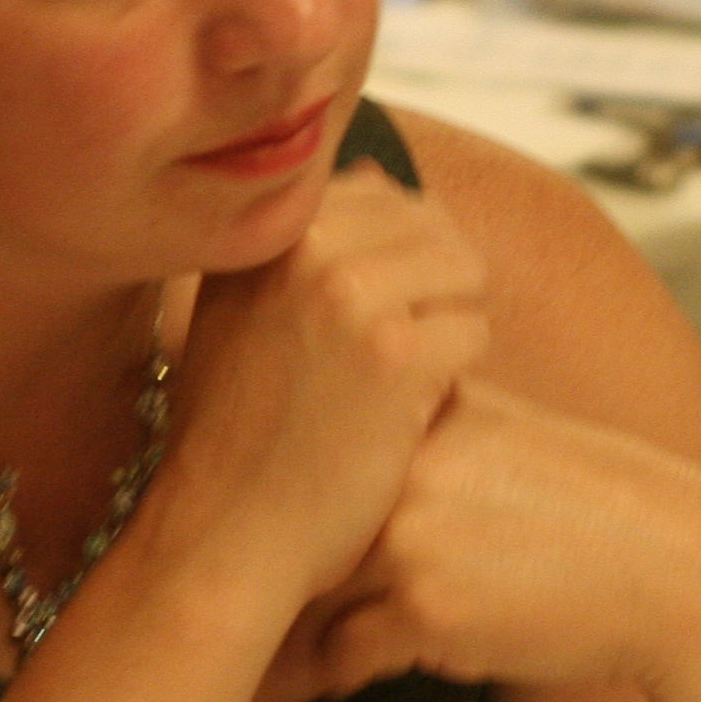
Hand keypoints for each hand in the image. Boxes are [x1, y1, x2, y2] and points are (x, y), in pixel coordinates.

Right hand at [161, 165, 489, 608]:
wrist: (225, 528)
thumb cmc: (236, 431)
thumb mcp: (240, 308)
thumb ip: (302, 241)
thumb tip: (378, 172)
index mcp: (267, 227)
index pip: (378, 190)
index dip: (394, 254)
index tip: (364, 319)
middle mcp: (306, 244)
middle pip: (429, 224)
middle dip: (431, 284)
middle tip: (394, 354)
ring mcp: (352, 294)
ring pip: (464, 270)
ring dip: (450, 323)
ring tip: (405, 377)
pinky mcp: (398, 354)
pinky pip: (475, 331)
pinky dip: (457, 374)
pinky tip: (411, 410)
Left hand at [305, 379, 700, 697]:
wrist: (680, 574)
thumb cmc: (596, 514)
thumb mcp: (509, 437)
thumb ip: (429, 434)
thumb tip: (347, 463)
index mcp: (426, 412)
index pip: (323, 456)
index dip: (301, 506)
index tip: (283, 533)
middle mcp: (407, 463)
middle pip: (307, 526)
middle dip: (293, 569)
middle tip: (272, 598)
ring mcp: (409, 535)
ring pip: (314, 593)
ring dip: (313, 626)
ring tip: (299, 651)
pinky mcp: (422, 608)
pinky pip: (343, 654)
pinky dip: (346, 672)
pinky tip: (359, 675)